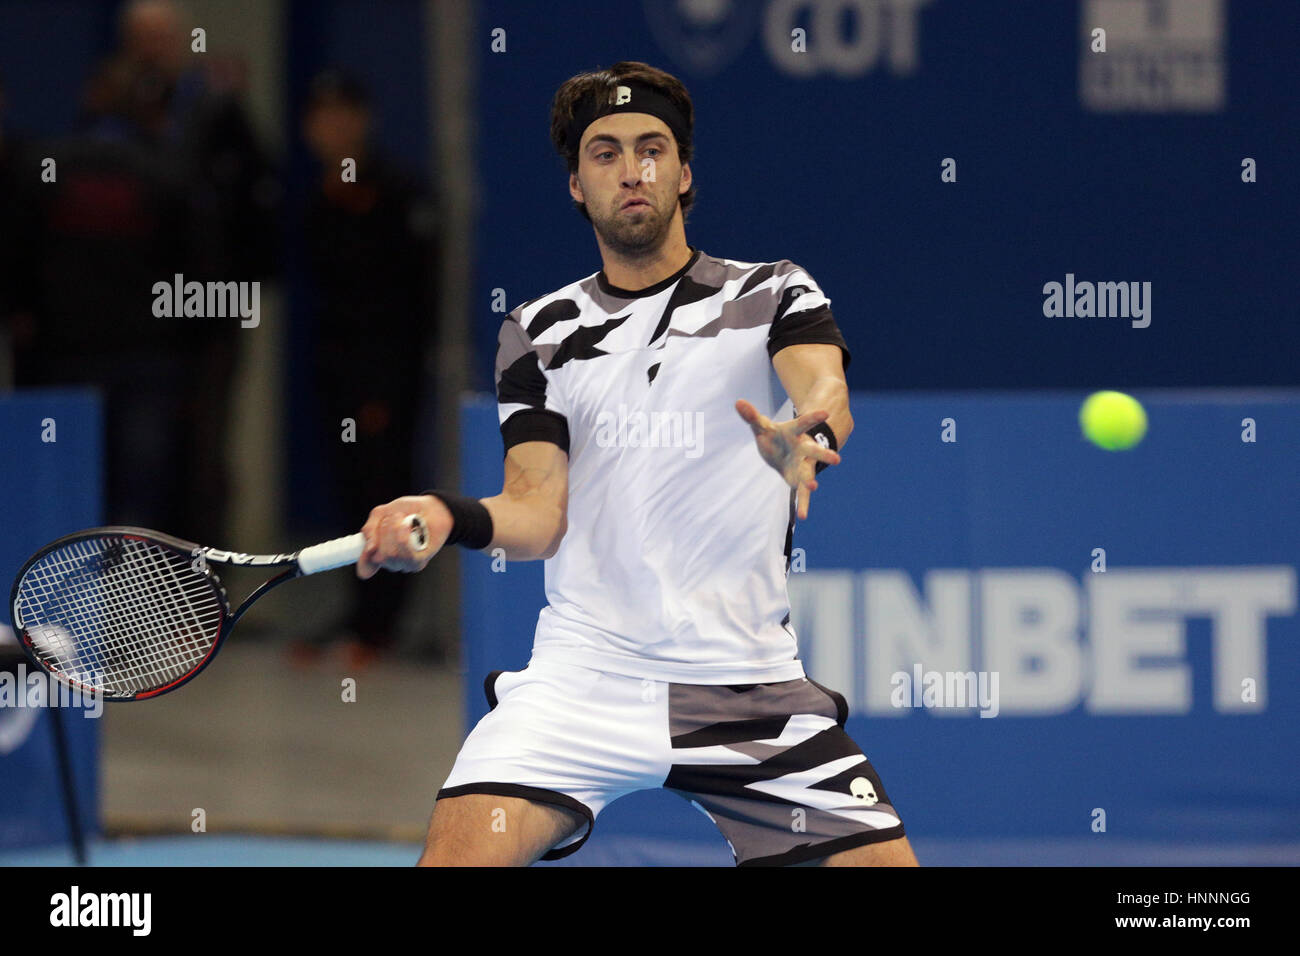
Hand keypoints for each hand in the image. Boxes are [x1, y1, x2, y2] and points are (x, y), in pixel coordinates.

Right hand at [357, 495, 451, 578]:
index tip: (370, 548)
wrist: (432, 508)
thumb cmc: (407, 511)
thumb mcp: (382, 513)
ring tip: (401, 520)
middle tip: (392, 518)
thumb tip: (368, 549)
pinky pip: (406, 556)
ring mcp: (404, 563)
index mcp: (378, 551)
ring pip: (391, 555)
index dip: (364, 561)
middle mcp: (390, 561)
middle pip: (378, 556)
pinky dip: (405, 537)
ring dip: (394, 531)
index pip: (366, 566)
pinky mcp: (418, 563)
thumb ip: (370, 528)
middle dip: (383, 532)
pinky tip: (407, 526)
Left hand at [735, 399, 840, 519]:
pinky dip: (801, 504)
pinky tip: (802, 516)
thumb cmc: (774, 436)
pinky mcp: (798, 480)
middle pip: (814, 452)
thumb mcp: (761, 426)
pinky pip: (800, 494)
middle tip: (837, 459)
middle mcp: (803, 450)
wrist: (781, 451)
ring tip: (813, 488)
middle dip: (824, 455)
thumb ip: (751, 416)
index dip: (812, 418)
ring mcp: (802, 466)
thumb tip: (738, 402)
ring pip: (809, 475)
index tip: (825, 413)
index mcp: (794, 433)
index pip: (803, 423)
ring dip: (810, 482)